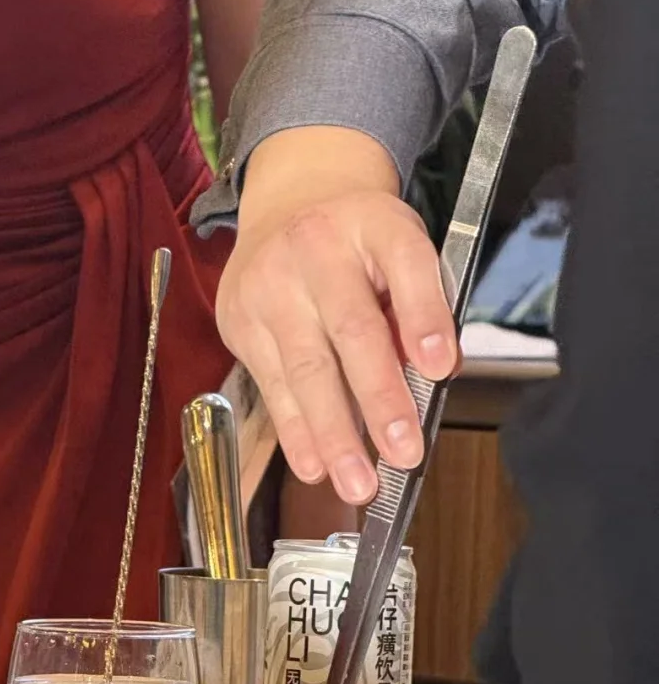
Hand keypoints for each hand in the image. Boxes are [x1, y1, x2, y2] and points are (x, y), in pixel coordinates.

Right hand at [215, 127, 457, 504]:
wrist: (288, 201)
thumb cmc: (358, 239)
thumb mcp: (402, 248)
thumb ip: (419, 305)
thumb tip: (431, 375)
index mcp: (374, 223)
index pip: (405, 265)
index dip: (423, 317)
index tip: (442, 366)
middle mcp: (316, 249)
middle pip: (351, 330)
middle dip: (378, 398)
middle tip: (403, 453)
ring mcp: (270, 285)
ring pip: (305, 368)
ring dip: (333, 432)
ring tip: (357, 482)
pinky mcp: (241, 320)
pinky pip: (272, 385)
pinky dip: (295, 431)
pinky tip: (314, 465)